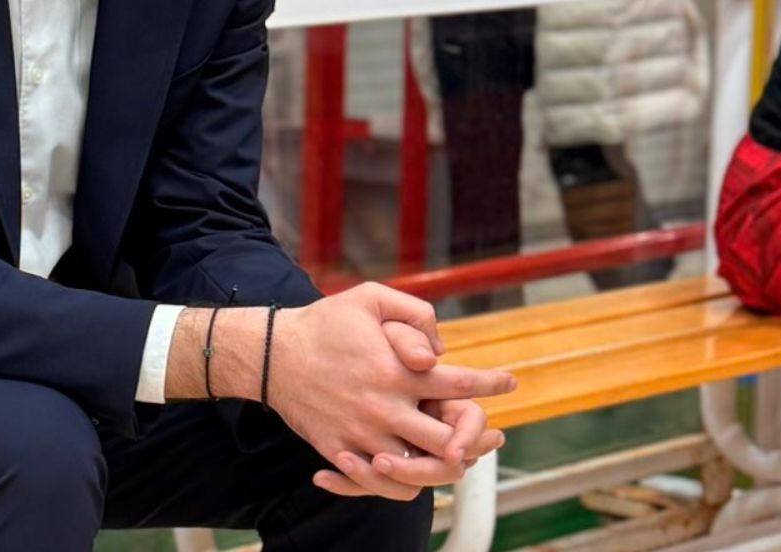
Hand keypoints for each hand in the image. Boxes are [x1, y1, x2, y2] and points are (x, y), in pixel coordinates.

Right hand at [265, 283, 515, 501]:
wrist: (271, 355)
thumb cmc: (324, 323)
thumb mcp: (370, 297)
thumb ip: (415, 312)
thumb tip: (441, 348)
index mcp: (397, 370)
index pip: (461, 384)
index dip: (493, 383)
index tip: (509, 382)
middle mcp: (384, 406)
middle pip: (450, 439)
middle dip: (476, 437)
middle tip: (488, 434)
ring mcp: (362, 434)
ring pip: (419, 469)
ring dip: (443, 464)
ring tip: (455, 455)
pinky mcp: (340, 451)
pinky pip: (380, 484)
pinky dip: (400, 483)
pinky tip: (411, 469)